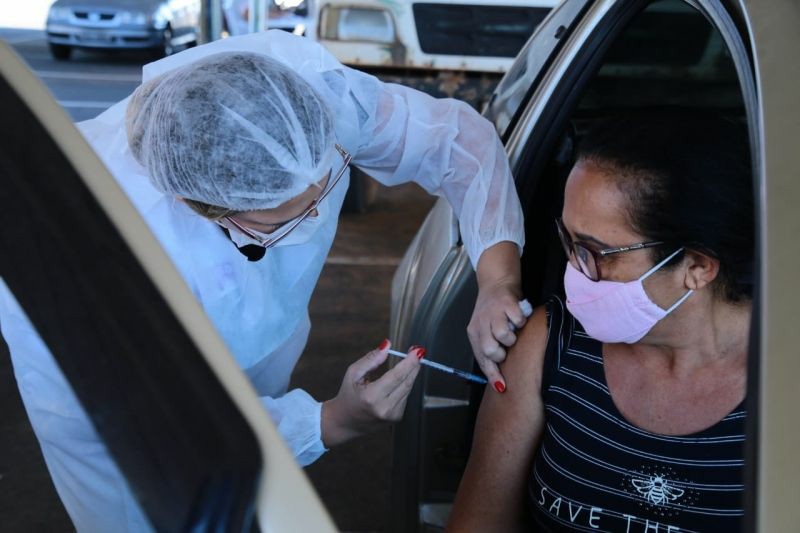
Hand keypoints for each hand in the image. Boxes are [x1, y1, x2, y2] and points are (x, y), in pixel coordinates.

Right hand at [321, 340, 422, 447]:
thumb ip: (371, 359)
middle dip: (414, 365)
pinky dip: (404, 386)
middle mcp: (384, 408)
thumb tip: (387, 345)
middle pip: (406, 383)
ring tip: (409, 362)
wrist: (345, 422)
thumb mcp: (353, 373)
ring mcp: (392, 416)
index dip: (409, 362)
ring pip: (408, 390)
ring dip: (410, 374)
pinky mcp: (396, 419)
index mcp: (372, 397)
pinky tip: (398, 381)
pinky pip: (405, 397)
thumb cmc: (348, 395)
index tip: (417, 351)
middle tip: (418, 352)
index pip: (397, 376)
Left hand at [468, 241, 525, 392]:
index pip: (481, 358)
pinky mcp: (507, 303)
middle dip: (501, 353)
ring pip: (503, 336)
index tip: (502, 387)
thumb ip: (490, 349)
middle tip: (507, 347)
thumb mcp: (486, 329)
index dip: (492, 374)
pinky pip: (517, 320)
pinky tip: (519, 318)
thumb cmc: (493, 312)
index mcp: (474, 332)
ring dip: (512, 337)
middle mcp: (481, 323)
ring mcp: (493, 312)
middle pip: (489, 349)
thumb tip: (500, 381)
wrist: (496, 282)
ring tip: (513, 331)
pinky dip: (521, 321)